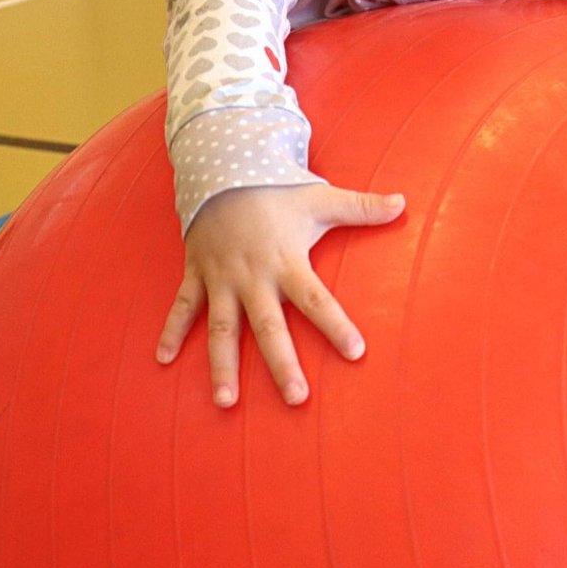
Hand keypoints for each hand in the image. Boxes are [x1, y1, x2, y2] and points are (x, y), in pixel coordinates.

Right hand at [155, 182, 404, 406]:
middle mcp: (254, 276)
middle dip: (282, 363)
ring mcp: (222, 277)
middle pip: (269, 327)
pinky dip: (171, 331)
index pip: (316, 299)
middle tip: (297, 399)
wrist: (224, 165)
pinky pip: (182, 306)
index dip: (336, 325)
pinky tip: (162, 361)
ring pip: (222, 328)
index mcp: (287, 261)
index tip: (356, 352)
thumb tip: (403, 204)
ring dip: (222, 364)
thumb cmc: (279, 188)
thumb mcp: (321, 197)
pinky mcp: (197, 272)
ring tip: (226, 401)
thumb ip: (362, 208)